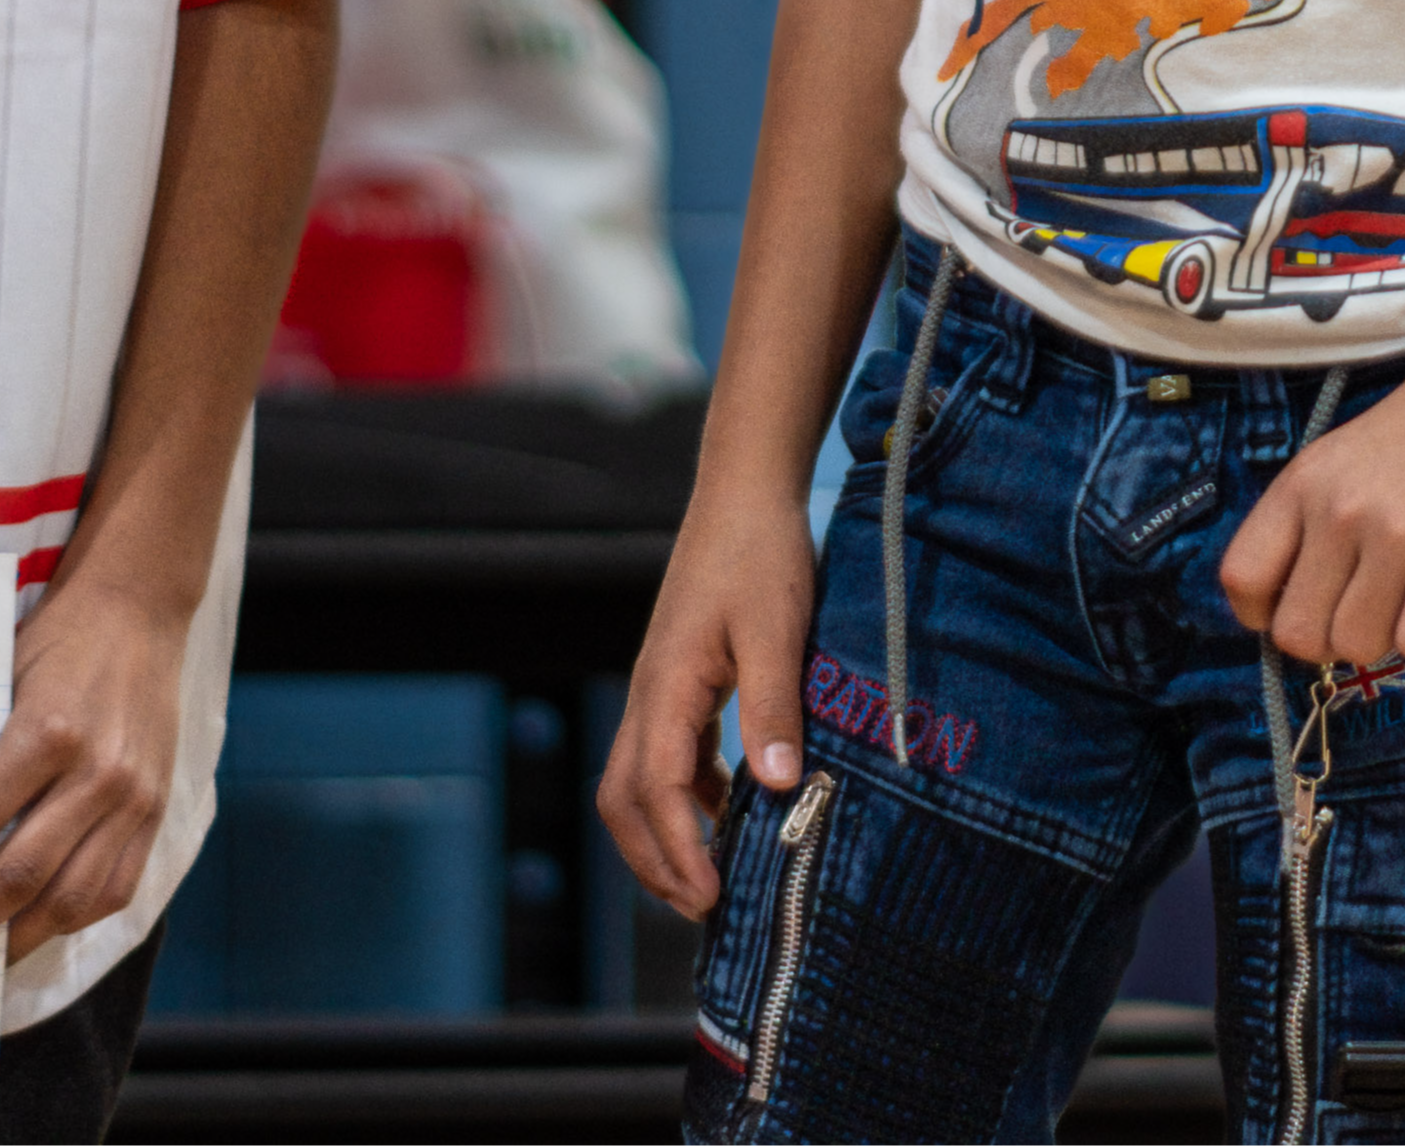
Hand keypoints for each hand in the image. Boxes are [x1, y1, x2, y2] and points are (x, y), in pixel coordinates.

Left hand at [0, 573, 180, 981]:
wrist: (141, 609)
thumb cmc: (56, 641)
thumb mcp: (3, 682)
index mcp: (47, 733)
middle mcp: (96, 774)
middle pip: (17, 877)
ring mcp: (133, 797)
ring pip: (69, 897)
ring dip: (12, 944)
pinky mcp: (156, 809)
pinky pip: (114, 888)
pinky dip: (70, 921)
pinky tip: (32, 934)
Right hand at [596, 491, 820, 920]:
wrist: (745, 497)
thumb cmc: (762, 555)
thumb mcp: (778, 630)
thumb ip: (774, 707)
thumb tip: (779, 787)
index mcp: (665, 687)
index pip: (652, 790)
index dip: (677, 849)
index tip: (710, 895)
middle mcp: (648, 696)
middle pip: (624, 800)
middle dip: (655, 860)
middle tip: (704, 908)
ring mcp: (658, 691)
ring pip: (639, 784)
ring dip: (669, 835)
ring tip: (716, 877)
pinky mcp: (678, 684)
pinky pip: (668, 758)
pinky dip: (690, 798)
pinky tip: (733, 811)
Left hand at [1223, 335, 1404, 670]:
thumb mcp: (1347, 454)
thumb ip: (1316, 518)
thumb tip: (1302, 603)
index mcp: (1303, 481)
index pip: (1241, 578)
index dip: (1265, 613)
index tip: (1303, 606)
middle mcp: (1339, 510)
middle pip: (1296, 634)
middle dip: (1330, 639)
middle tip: (1368, 609)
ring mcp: (1396, 535)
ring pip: (1356, 647)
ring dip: (1385, 637)